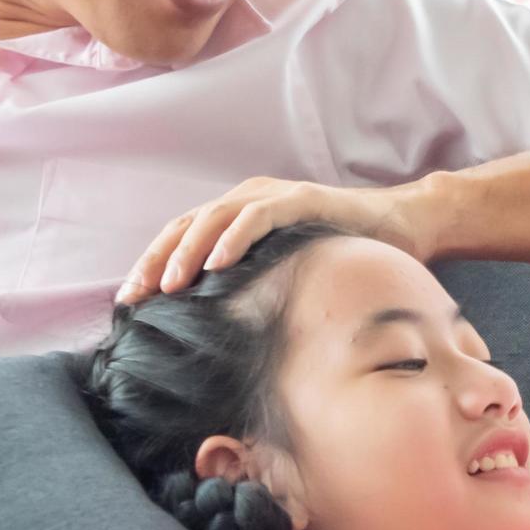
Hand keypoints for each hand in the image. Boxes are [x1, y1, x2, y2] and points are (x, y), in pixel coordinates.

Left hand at [116, 177, 438, 304]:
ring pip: (213, 219)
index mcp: (236, 218)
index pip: (181, 239)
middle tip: (133, 298)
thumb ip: (253, 289)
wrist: (402, 229)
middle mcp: (247, 200)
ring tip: (169, 285)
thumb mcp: (286, 276)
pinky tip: (215, 264)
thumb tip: (215, 333)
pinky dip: (233, 238)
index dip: (151, 267)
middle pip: (185, 227)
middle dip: (155, 263)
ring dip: (187, 253)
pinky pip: (257, 217)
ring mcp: (272, 197)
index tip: (128, 303)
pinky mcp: (299, 200)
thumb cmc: (344, 258)